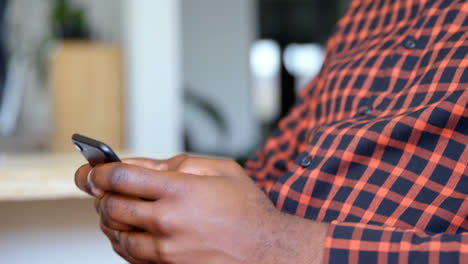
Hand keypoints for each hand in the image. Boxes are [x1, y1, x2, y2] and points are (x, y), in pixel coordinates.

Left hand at [75, 156, 327, 263]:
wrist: (267, 251)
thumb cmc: (248, 210)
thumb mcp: (221, 170)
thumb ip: (180, 163)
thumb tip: (145, 165)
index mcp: (180, 191)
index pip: (121, 178)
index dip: (100, 171)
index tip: (94, 170)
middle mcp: (167, 222)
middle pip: (111, 206)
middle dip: (99, 194)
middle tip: (99, 187)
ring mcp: (166, 250)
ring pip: (116, 234)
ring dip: (108, 218)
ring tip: (114, 207)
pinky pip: (130, 256)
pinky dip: (121, 241)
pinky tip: (127, 230)